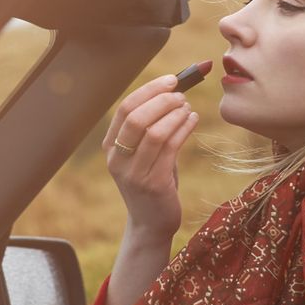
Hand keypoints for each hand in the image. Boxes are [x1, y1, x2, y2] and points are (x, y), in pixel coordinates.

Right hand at [103, 73, 199, 238]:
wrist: (151, 223)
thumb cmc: (152, 180)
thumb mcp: (143, 153)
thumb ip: (150, 126)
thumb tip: (173, 89)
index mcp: (110, 147)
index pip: (124, 109)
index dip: (148, 91)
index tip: (170, 80)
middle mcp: (117, 159)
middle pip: (136, 118)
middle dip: (162, 100)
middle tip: (182, 93)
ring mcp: (134, 173)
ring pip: (155, 133)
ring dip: (175, 114)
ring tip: (188, 108)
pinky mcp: (154, 184)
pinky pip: (171, 148)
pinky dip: (184, 128)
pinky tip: (193, 120)